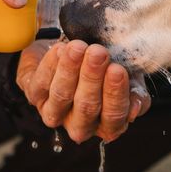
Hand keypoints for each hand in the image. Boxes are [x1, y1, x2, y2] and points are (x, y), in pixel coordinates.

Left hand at [17, 39, 151, 142]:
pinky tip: (61, 48)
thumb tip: (136, 108)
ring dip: (71, 69)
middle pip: (86, 106)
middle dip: (92, 78)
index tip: (117, 69)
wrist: (74, 49)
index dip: (115, 94)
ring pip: (62, 95)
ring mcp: (55, 113)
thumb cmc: (105, 68)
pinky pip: (41, 82)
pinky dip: (52, 64)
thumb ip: (136, 92)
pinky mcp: (34, 96)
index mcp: (107, 124)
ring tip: (78, 47)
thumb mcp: (128, 79)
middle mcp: (80, 125)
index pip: (113, 116)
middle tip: (98, 52)